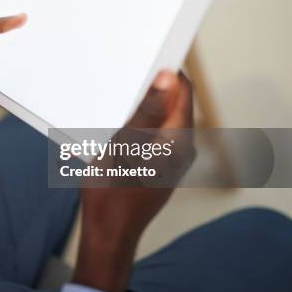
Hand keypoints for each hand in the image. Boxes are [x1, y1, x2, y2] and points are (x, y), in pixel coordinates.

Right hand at [72, 71, 192, 291]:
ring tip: (114, 105)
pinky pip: (153, 135)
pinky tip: (114, 130)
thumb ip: (146, 112)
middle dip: (149, 88)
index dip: (166, 70)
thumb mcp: (123, 147)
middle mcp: (180, 148)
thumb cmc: (111, 192)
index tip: (141, 57)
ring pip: (160, 119)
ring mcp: (171, 159)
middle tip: (121, 80)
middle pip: (172, 103)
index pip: (182, 89)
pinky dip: (137, 126)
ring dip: (140, 108)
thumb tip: (167, 78)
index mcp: (177, 140)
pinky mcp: (159, 167)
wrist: (108, 234)